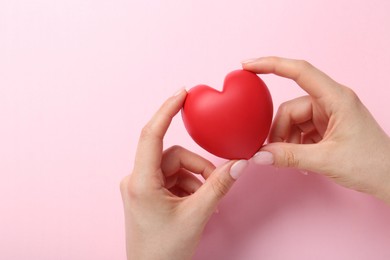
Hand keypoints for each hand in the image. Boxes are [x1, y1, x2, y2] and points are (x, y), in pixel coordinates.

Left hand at [120, 89, 247, 259]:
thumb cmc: (165, 250)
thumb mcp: (197, 215)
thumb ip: (219, 186)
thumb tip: (240, 163)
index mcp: (141, 182)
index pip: (152, 134)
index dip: (167, 110)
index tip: (182, 93)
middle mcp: (136, 179)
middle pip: (174, 155)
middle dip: (198, 167)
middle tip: (214, 185)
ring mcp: (140, 186)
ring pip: (175, 166)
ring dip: (194, 179)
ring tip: (203, 203)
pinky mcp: (146, 192)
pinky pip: (171, 177)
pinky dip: (187, 185)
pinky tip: (193, 204)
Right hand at [242, 57, 389, 202]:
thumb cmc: (371, 164)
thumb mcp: (326, 160)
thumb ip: (289, 157)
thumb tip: (258, 156)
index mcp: (336, 98)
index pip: (299, 71)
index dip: (271, 65)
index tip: (248, 66)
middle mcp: (331, 101)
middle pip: (290, 108)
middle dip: (279, 131)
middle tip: (274, 154)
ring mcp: (329, 113)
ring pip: (293, 120)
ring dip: (287, 141)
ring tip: (293, 160)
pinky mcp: (327, 125)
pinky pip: (300, 129)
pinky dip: (295, 144)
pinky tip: (301, 160)